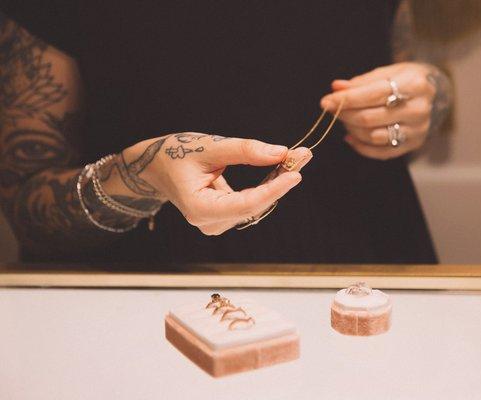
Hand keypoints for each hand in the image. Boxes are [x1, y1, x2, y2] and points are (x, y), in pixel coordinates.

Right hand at [121, 133, 311, 234]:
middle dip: (281, 181)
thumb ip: (244, 150)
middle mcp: (210, 223)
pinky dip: (266, 185)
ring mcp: (217, 223)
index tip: (296, 172)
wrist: (155, 167)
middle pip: (255, 205)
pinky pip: (251, 202)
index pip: (246, 204)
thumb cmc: (175, 154)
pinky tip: (281, 167)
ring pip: (256, 204)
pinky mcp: (224, 217)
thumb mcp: (209, 147)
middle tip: (302, 155)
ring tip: (296, 157)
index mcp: (200, 209)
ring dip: (276, 182)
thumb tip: (280, 153)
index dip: (273, 189)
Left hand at [321, 62, 442, 159]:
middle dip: (345, 114)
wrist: (434, 94)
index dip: (347, 99)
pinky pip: (380, 152)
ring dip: (351, 129)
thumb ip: (360, 82)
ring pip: (373, 136)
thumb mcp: (386, 73)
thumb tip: (336, 88)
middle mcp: (419, 109)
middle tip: (332, 110)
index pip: (373, 94)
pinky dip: (360, 146)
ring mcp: (417, 130)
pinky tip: (350, 137)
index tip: (325, 101)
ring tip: (344, 120)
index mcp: (414, 85)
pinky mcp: (412, 145)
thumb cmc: (404, 80)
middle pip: (370, 118)